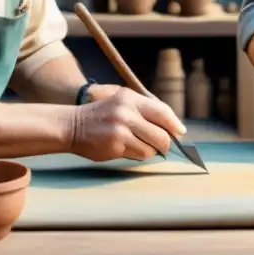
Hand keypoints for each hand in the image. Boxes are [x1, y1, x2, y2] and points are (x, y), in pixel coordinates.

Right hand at [69, 86, 185, 161]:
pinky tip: (127, 149)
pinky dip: (137, 154)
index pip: (163, 112)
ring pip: (151, 148)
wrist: (72, 126)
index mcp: (130, 99)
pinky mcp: (115, 145)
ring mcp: (121, 130)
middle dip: (165, 143)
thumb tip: (172, 127)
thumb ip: (144, 110)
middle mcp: (127, 113)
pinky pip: (138, 155)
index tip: (181, 133)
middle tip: (162, 146)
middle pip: (162, 134)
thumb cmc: (100, 115)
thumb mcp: (121, 102)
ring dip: (150, 151)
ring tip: (138, 145)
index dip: (175, 124)